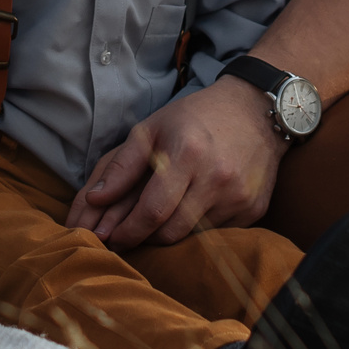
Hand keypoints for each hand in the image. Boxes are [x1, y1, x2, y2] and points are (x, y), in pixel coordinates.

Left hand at [64, 76, 286, 247]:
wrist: (256, 110)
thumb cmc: (195, 118)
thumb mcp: (152, 129)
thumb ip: (120, 165)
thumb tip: (93, 200)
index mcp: (188, 154)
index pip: (152, 211)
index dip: (127, 231)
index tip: (110, 238)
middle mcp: (218, 178)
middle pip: (171, 232)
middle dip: (144, 238)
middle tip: (128, 235)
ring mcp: (240, 197)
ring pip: (193, 238)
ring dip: (170, 234)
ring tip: (157, 222)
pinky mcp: (254, 209)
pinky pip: (217, 235)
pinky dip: (198, 230)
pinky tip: (191, 211)